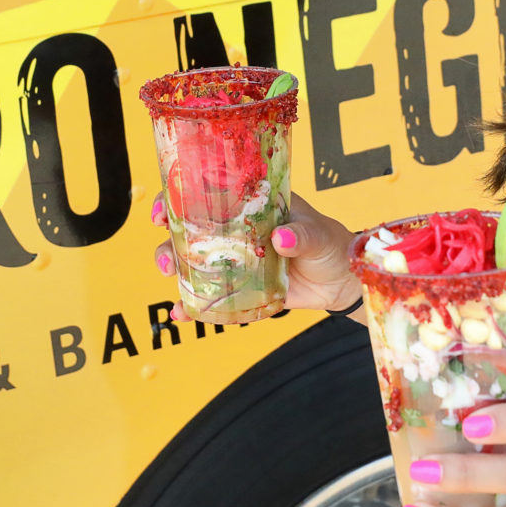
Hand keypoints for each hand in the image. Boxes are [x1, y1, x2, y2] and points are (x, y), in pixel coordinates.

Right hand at [152, 190, 364, 320]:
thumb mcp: (318, 233)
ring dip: (174, 269)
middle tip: (165, 258)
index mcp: (249, 204)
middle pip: (188, 229)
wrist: (342, 281)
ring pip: (193, 261)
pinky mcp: (240, 287)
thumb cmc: (330, 244)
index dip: (176, 197)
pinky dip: (194, 305)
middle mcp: (234, 229)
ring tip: (170, 279)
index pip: (205, 192)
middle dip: (167, 241)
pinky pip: (211, 296)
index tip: (163, 211)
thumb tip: (281, 239)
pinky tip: (181, 314)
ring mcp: (234, 259)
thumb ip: (301, 235)